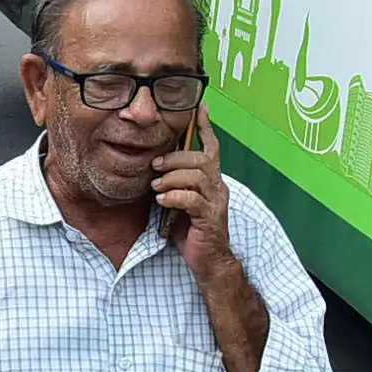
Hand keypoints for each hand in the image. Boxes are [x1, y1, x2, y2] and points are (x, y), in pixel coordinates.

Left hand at [152, 114, 234, 276]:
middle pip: (201, 159)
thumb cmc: (192, 232)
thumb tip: (153, 169)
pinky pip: (193, 200)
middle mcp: (218, 188)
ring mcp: (216, 203)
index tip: (200, 108)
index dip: (206, 127)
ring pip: (197, 176)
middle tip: (155, 166)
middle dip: (175, 158)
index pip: (212, 148)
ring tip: (156, 186)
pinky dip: (174, 197)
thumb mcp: (180, 203)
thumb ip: (173, 185)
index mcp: (212, 182)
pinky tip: (162, 201)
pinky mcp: (210, 219)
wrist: (209, 263)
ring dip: (172, 178)